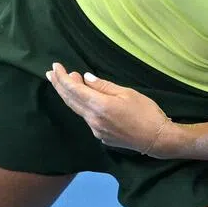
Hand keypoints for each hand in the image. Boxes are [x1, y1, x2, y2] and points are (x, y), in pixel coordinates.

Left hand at [46, 62, 178, 158]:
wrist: (157, 139)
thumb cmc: (146, 112)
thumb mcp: (126, 93)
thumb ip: (103, 86)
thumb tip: (85, 78)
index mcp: (99, 106)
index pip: (73, 90)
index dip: (62, 78)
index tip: (55, 66)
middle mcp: (93, 120)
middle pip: (70, 101)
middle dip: (59, 85)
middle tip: (50, 73)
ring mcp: (96, 130)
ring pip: (77, 110)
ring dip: (70, 95)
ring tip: (64, 82)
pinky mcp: (101, 136)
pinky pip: (87, 118)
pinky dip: (81, 105)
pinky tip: (82, 98)